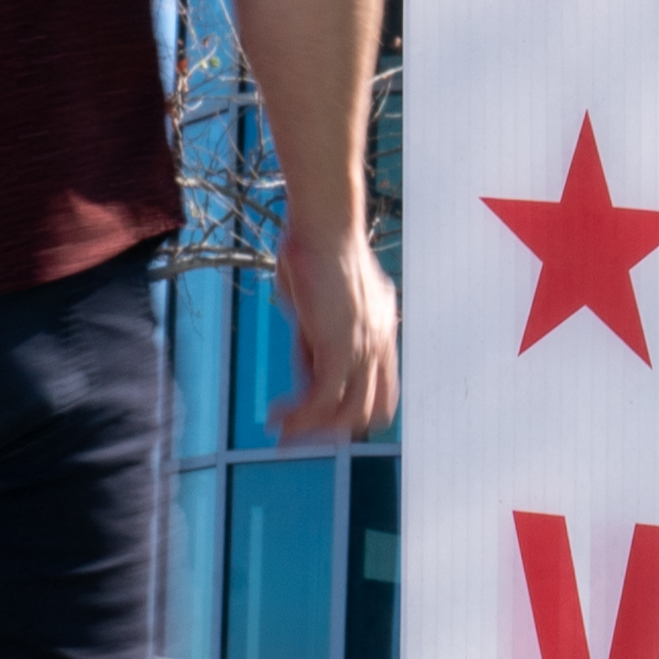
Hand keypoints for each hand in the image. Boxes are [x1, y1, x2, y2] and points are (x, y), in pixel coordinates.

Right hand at [273, 219, 398, 445]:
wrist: (325, 224)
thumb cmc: (315, 247)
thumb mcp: (317, 300)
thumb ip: (316, 334)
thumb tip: (307, 362)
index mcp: (382, 329)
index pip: (381, 390)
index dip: (354, 412)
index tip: (321, 418)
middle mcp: (381, 343)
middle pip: (370, 411)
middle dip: (333, 430)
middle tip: (299, 435)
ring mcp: (365, 347)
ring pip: (345, 413)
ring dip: (312, 429)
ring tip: (281, 432)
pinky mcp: (341, 348)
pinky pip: (321, 400)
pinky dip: (298, 416)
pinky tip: (276, 417)